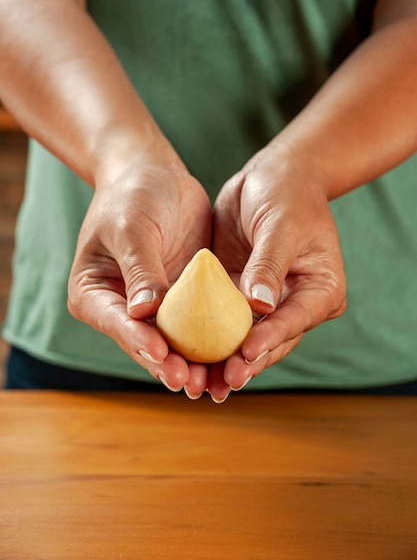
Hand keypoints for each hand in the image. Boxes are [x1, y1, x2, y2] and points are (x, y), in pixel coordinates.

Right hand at [67, 153, 211, 391]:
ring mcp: (151, 308)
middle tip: (188, 383)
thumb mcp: (131, 227)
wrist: (155, 174)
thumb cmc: (133, 195)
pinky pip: (194, 327)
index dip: (138, 341)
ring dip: (188, 364)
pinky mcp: (180, 301)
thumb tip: (143, 313)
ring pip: (170, 344)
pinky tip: (226, 359)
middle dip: (165, 365)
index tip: (162, 353)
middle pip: (143, 343)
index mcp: (94, 293)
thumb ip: (139, 269)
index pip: (116, 322)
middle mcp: (120, 308)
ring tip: (208, 384)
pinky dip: (207, 343)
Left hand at [210, 142, 346, 397]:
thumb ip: (269, 265)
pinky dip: (211, 341)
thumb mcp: (281, 225)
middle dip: (246, 362)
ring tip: (204, 385)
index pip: (294, 320)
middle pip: (272, 342)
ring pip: (248, 341)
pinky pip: (226, 324)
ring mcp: (269, 304)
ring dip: (227, 362)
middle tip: (222, 382)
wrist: (273, 176)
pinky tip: (191, 359)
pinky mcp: (241, 297)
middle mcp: (297, 304)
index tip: (244, 353)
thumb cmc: (287, 193)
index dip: (268, 339)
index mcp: (321, 290)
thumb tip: (259, 305)